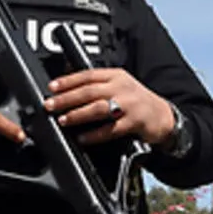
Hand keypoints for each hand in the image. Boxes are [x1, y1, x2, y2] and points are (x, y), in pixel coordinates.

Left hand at [43, 69, 175, 146]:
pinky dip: (94, 134)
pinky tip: (82, 137)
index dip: (68, 81)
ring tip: (63, 120)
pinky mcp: (134, 122)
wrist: (162, 116)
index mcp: (116, 76)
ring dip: (77, 115)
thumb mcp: (119, 85)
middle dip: (66, 99)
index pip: (88, 75)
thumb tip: (68, 83)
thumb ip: (98, 84)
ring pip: (98, 108)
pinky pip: (110, 129)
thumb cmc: (136, 101)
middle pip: (89, 91)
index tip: (52, 87)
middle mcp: (122, 88)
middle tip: (50, 105)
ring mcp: (129, 105)